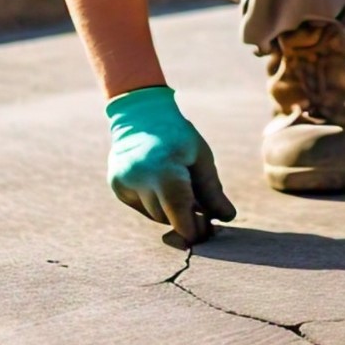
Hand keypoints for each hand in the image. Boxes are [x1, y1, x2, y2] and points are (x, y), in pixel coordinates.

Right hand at [106, 86, 236, 244]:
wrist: (142, 115)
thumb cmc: (178, 135)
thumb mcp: (201, 157)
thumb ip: (212, 190)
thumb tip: (227, 217)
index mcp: (164, 169)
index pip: (179, 214)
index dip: (194, 228)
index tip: (206, 229)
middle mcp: (139, 178)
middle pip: (167, 217)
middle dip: (183, 216)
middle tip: (199, 206)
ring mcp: (124, 182)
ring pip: (153, 214)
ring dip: (169, 209)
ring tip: (179, 186)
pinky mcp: (116, 185)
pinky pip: (140, 206)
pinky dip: (153, 201)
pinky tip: (158, 181)